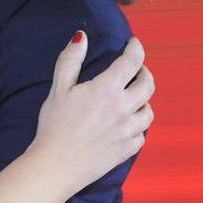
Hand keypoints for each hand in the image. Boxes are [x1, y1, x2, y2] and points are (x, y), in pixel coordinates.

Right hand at [31, 32, 154, 192]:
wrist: (55, 166)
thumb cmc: (54, 126)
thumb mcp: (58, 88)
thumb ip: (71, 59)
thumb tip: (81, 36)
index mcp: (107, 89)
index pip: (132, 61)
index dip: (136, 48)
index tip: (134, 43)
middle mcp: (123, 108)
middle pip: (148, 84)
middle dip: (144, 72)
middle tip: (137, 70)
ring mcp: (128, 131)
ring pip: (149, 111)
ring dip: (144, 100)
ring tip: (134, 98)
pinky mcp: (127, 150)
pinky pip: (142, 134)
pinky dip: (138, 126)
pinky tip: (128, 124)